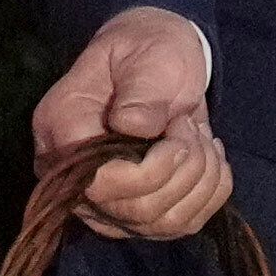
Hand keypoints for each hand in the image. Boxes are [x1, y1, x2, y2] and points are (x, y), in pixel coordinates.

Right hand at [34, 12, 225, 238]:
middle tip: (190, 127)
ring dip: (201, 180)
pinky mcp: (139, 211)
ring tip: (200, 138)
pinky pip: (184, 224)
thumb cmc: (147, 50)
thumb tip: (133, 126)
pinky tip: (210, 157)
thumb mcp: (147, 55)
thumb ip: (139, 90)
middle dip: (184, 171)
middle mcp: (75, 176)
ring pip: (162, 224)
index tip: (177, 127)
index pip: (99, 185)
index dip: (150, 170)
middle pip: (136, 212)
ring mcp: (107, 200)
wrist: (158, 59)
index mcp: (63, 130)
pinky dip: (212, 192)